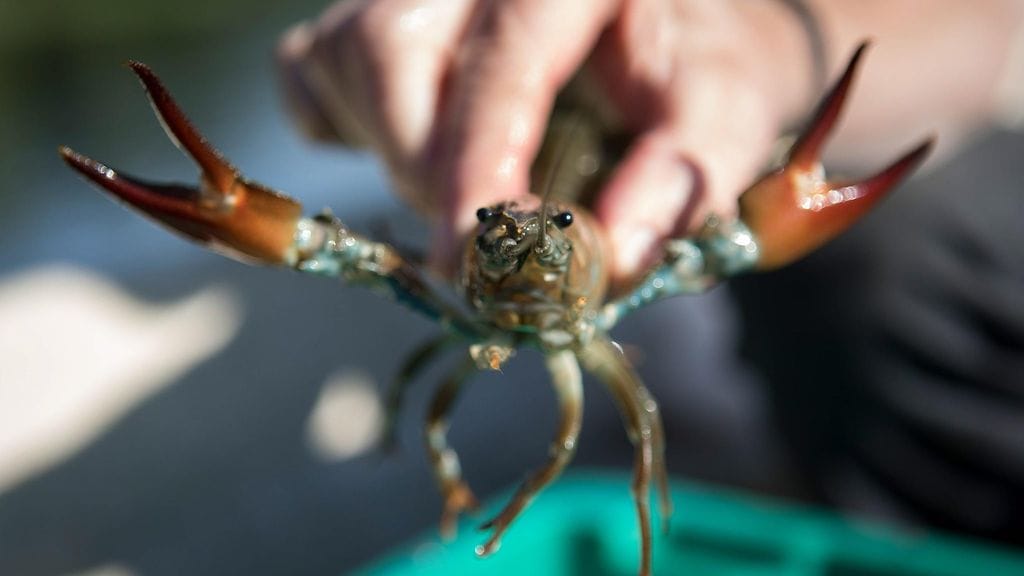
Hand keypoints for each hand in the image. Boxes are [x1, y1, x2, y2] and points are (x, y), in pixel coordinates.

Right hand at [277, 0, 815, 284]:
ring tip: (464, 189)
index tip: (474, 265)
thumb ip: (683, 176)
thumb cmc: (705, 60)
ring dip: (392, 151)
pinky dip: (345, 126)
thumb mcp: (728, 108)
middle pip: (390, 46)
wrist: (683, 26)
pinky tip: (413, 147)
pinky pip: (313, 67)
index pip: (505, 59)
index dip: (479, 170)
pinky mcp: (382, 11)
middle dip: (425, 165)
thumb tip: (608, 260)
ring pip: (344, 55)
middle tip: (485, 235)